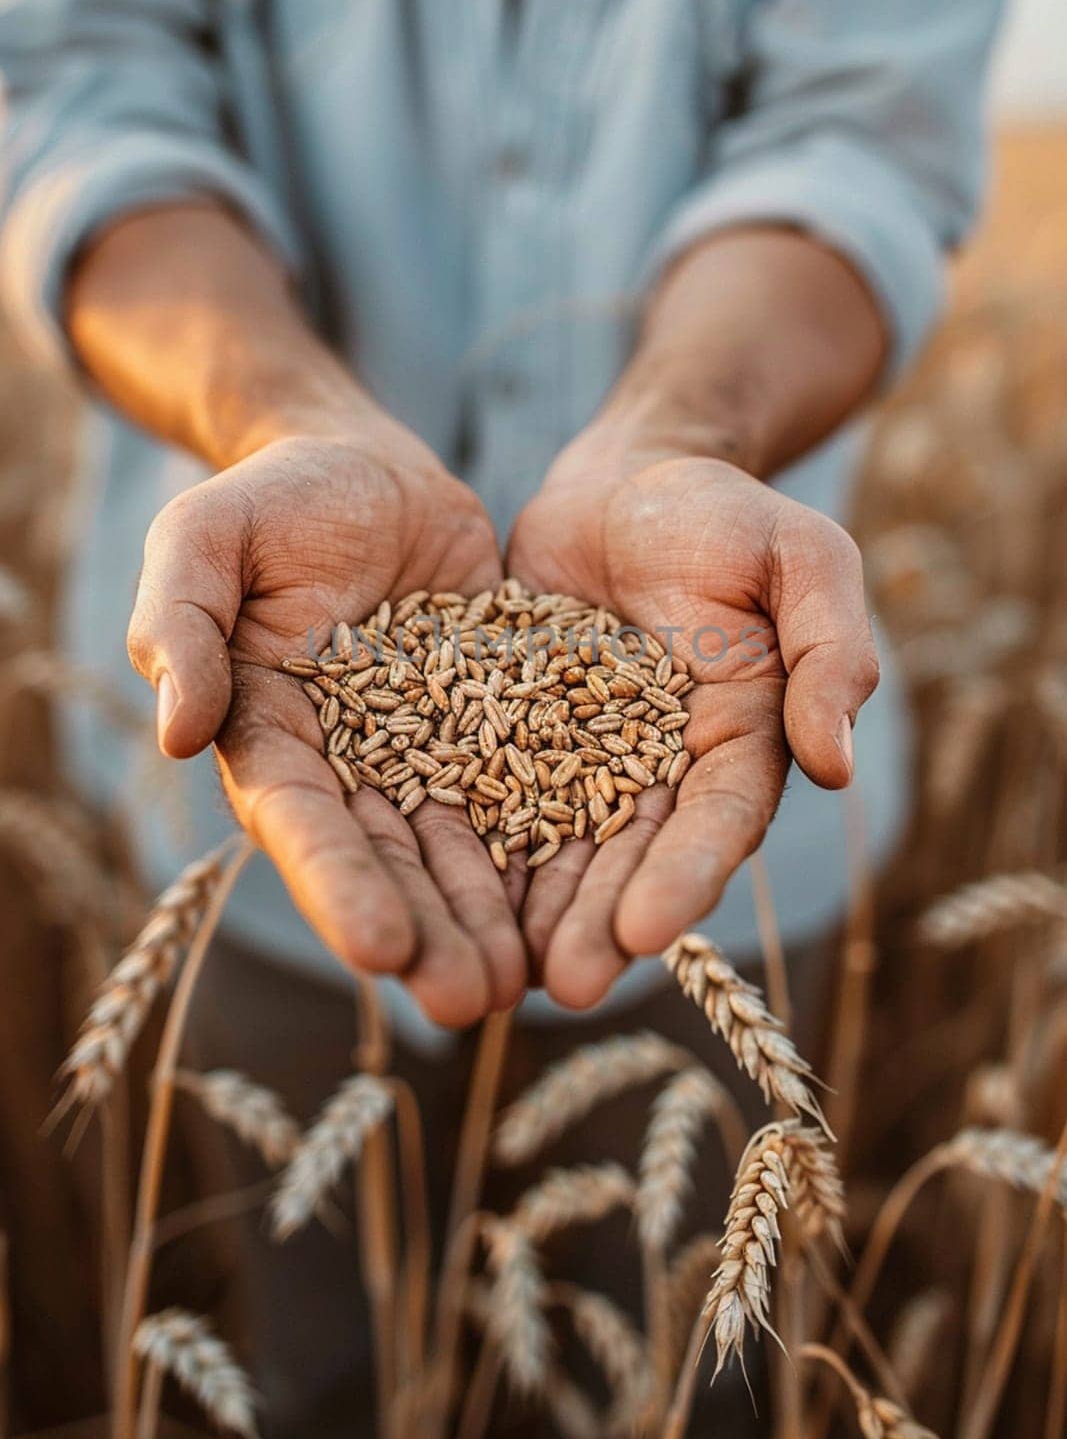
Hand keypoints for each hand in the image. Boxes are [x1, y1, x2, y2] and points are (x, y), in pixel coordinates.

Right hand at [127, 422, 526, 1026]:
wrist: (370, 466)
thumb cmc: (274, 496)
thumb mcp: (206, 535)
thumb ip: (179, 624)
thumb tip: (176, 735)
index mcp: (270, 731)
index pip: (300, 819)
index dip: (336, 882)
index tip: (378, 947)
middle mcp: (348, 760)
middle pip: (386, 856)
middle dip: (426, 930)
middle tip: (472, 1001)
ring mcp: (425, 748)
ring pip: (460, 842)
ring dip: (488, 915)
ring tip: (530, 983)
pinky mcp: (494, 721)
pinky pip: (526, 785)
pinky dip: (547, 842)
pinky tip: (583, 899)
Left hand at [507, 442, 878, 1009]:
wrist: (625, 478)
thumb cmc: (724, 509)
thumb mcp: (799, 556)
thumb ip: (830, 650)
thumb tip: (837, 766)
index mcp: (744, 734)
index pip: (722, 818)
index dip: (688, 876)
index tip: (647, 933)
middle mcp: (669, 764)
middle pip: (636, 854)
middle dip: (603, 921)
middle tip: (565, 986)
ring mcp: (590, 756)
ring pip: (563, 842)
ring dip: (537, 910)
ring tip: (498, 974)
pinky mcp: (521, 732)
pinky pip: (495, 793)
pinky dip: (476, 845)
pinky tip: (439, 896)